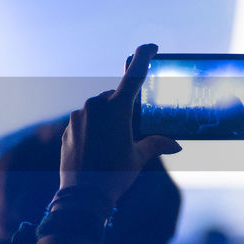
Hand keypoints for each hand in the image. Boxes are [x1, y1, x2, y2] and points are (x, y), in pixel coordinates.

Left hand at [59, 44, 180, 208]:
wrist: (82, 197)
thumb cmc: (113, 176)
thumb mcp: (138, 158)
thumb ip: (156, 144)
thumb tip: (176, 145)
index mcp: (116, 109)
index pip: (134, 75)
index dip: (143, 56)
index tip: (151, 47)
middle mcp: (95, 107)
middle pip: (115, 97)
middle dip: (123, 109)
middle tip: (129, 133)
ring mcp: (79, 117)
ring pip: (98, 110)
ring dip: (107, 121)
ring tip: (111, 147)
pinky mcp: (68, 128)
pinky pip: (85, 122)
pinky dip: (93, 130)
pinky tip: (97, 150)